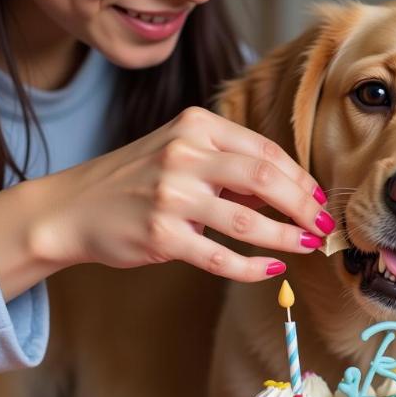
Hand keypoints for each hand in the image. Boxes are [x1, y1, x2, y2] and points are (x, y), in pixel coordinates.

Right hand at [30, 107, 332, 282]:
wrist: (72, 208)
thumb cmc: (137, 179)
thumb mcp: (182, 154)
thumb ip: (230, 166)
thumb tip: (289, 193)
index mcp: (196, 126)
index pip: (265, 150)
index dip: (300, 178)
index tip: (319, 199)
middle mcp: (184, 154)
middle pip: (266, 179)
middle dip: (303, 205)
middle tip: (323, 226)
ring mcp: (171, 195)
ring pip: (247, 220)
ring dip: (287, 236)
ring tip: (308, 246)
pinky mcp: (160, 235)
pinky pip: (220, 256)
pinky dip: (252, 267)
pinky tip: (272, 270)